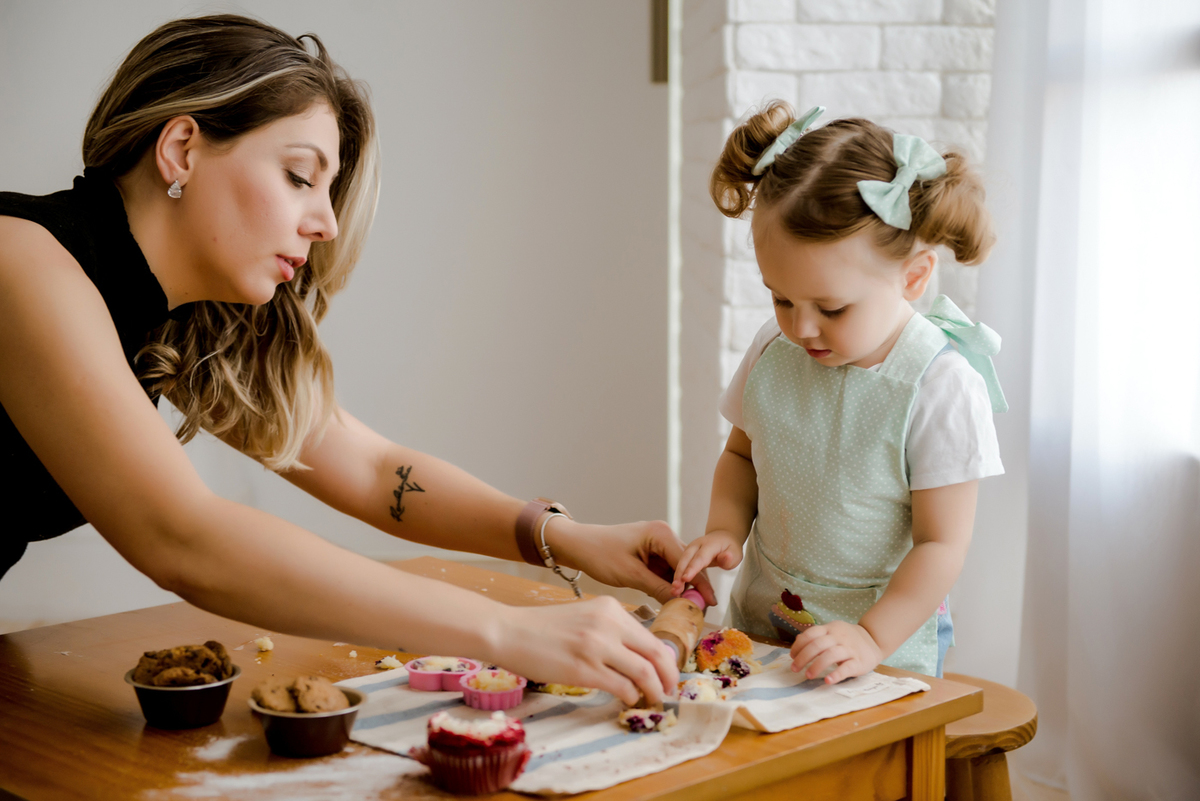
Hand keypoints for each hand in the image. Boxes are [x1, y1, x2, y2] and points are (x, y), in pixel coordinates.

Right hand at [491, 595, 678, 705]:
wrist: (508, 631)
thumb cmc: (542, 627)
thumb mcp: (584, 616)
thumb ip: (611, 630)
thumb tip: (638, 656)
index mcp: (610, 609)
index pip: (652, 636)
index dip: (666, 660)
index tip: (667, 673)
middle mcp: (608, 624)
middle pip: (656, 654)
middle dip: (669, 677)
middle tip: (669, 690)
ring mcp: (596, 647)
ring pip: (644, 673)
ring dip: (654, 691)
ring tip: (652, 699)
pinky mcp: (584, 670)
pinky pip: (622, 687)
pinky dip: (630, 697)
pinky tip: (627, 700)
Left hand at [549, 518, 716, 606]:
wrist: (579, 545)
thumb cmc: (600, 554)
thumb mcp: (630, 574)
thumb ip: (658, 588)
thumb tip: (682, 603)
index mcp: (661, 533)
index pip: (687, 562)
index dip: (697, 584)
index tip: (705, 605)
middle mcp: (664, 535)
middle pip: (688, 564)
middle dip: (696, 586)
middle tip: (705, 610)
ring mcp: (659, 543)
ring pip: (680, 569)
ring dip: (684, 587)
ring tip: (693, 609)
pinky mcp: (652, 552)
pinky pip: (668, 570)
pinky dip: (672, 585)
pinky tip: (676, 601)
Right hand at [669, 530, 743, 596]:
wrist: (722, 538)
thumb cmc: (729, 548)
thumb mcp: (735, 553)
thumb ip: (730, 558)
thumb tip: (726, 557)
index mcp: (708, 544)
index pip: (700, 557)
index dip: (692, 568)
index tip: (685, 578)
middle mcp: (696, 545)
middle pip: (685, 559)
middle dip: (679, 573)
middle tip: (675, 588)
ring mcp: (689, 550)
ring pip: (680, 563)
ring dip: (676, 576)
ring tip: (673, 591)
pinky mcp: (686, 556)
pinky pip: (681, 566)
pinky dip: (677, 577)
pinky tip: (676, 588)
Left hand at [789, 621, 882, 683]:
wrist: (874, 640)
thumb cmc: (847, 638)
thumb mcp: (832, 631)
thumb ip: (816, 636)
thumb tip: (798, 641)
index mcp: (830, 628)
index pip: (811, 634)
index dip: (799, 645)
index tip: (792, 656)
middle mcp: (839, 637)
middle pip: (818, 645)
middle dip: (803, 657)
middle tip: (795, 669)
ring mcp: (849, 648)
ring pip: (831, 655)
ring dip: (817, 666)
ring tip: (808, 675)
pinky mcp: (859, 661)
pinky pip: (847, 668)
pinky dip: (836, 674)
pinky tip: (827, 681)